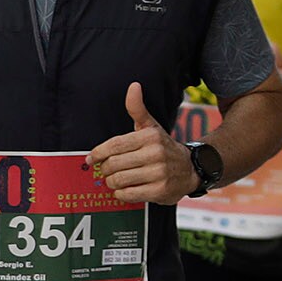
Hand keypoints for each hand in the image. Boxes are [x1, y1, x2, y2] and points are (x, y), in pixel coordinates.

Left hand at [89, 82, 189, 204]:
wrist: (190, 169)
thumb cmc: (162, 147)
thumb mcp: (151, 126)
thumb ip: (137, 109)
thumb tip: (133, 86)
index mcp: (150, 136)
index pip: (114, 145)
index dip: (98, 153)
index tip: (91, 159)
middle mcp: (155, 154)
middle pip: (113, 164)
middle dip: (105, 169)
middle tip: (106, 170)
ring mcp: (159, 173)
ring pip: (119, 180)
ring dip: (111, 182)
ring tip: (115, 180)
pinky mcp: (160, 191)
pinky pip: (128, 194)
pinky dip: (121, 194)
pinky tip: (124, 189)